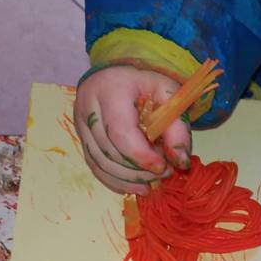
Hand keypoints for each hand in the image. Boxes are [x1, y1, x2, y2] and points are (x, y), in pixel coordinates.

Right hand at [74, 66, 191, 194]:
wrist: (119, 73)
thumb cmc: (147, 83)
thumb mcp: (169, 96)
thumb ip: (178, 128)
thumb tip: (181, 163)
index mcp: (110, 90)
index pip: (121, 132)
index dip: (142, 156)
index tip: (164, 167)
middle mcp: (88, 106)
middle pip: (109, 151)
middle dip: (138, 170)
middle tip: (163, 174)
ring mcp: (79, 122)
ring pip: (99, 162)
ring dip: (127, 180)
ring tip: (151, 183)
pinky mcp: (80, 136)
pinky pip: (94, 166)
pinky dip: (114, 180)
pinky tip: (134, 186)